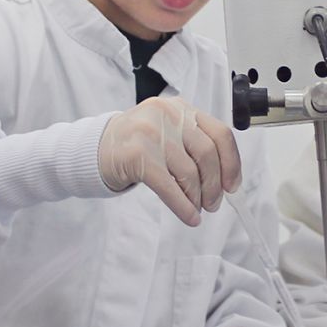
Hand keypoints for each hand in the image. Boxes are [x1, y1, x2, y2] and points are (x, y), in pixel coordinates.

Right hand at [98, 97, 240, 225]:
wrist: (93, 150)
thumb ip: (195, 146)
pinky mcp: (136, 155)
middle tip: (213, 204)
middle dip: (214, 185)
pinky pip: (169, 187)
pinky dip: (183, 206)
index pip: (220, 134)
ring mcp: (150, 133)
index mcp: (181, 108)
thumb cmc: (137, 145)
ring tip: (197, 208)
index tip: (232, 186)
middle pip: (207, 154)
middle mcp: (168, 115)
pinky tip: (189, 217)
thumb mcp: (169, 133)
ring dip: (197, 197)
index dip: (232, 163)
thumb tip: (226, 180)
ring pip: (189, 172)